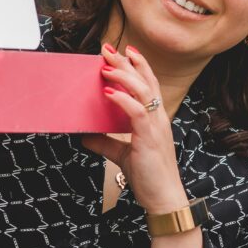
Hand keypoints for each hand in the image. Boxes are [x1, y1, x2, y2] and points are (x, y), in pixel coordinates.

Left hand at [82, 44, 188, 214]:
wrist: (163, 199)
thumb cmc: (148, 177)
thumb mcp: (121, 155)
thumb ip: (105, 143)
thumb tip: (85, 136)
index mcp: (155, 119)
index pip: (149, 84)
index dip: (139, 66)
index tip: (126, 50)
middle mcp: (158, 118)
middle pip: (145, 81)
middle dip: (128, 63)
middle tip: (109, 49)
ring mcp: (156, 126)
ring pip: (143, 91)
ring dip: (124, 75)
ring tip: (106, 67)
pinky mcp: (149, 138)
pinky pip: (137, 112)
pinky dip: (122, 100)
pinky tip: (108, 93)